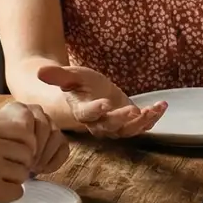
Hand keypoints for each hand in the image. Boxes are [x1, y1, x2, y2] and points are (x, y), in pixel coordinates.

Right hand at [0, 102, 62, 202]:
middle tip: (2, 176)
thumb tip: (25, 143)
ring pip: (24, 174)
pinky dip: (7, 197)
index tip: (13, 158)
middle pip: (28, 153)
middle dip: (19, 166)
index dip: (24, 147)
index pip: (24, 132)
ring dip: (12, 182)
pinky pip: (18, 193)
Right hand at [37, 64, 166, 138]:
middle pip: (109, 127)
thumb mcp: (71, 75)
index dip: (95, 110)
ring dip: (142, 122)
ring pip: (127, 130)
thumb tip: (40, 72)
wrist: (90, 92)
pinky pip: (141, 126)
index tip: (104, 103)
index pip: (88, 114)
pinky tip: (161, 106)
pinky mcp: (128, 123)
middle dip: (122, 120)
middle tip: (134, 110)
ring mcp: (114, 125)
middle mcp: (98, 123)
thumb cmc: (80, 84)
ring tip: (154, 109)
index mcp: (82, 111)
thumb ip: (58, 75)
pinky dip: (153, 118)